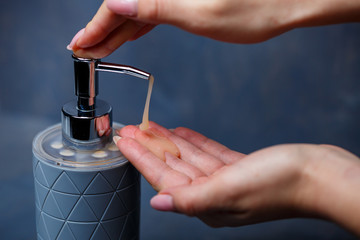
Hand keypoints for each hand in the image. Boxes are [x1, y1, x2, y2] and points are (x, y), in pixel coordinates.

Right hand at [68, 0, 359, 58]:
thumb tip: (115, 2)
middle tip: (84, 51)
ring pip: (136, 10)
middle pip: (123, 5)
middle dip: (102, 29)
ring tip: (99, 49)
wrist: (287, 2)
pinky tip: (128, 36)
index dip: (96, 25)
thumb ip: (155, 8)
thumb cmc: (254, 8)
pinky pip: (152, 12)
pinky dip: (138, 26)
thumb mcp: (200, 14)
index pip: (117, 3)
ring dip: (117, 30)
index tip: (81, 44)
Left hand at [114, 121, 359, 232]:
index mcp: (208, 204)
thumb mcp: (230, 191)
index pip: (164, 178)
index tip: (125, 142)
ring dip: (169, 142)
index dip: (142, 158)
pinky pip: (209, 153)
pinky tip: (182, 133)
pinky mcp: (239, 167)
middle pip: (173, 166)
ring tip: (151, 127)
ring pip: (189, 158)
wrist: (318, 173)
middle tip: (132, 130)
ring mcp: (227, 180)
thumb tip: (159, 203)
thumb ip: (192, 198)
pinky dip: (194, 143)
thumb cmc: (280, 184)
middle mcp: (214, 194)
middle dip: (151, 147)